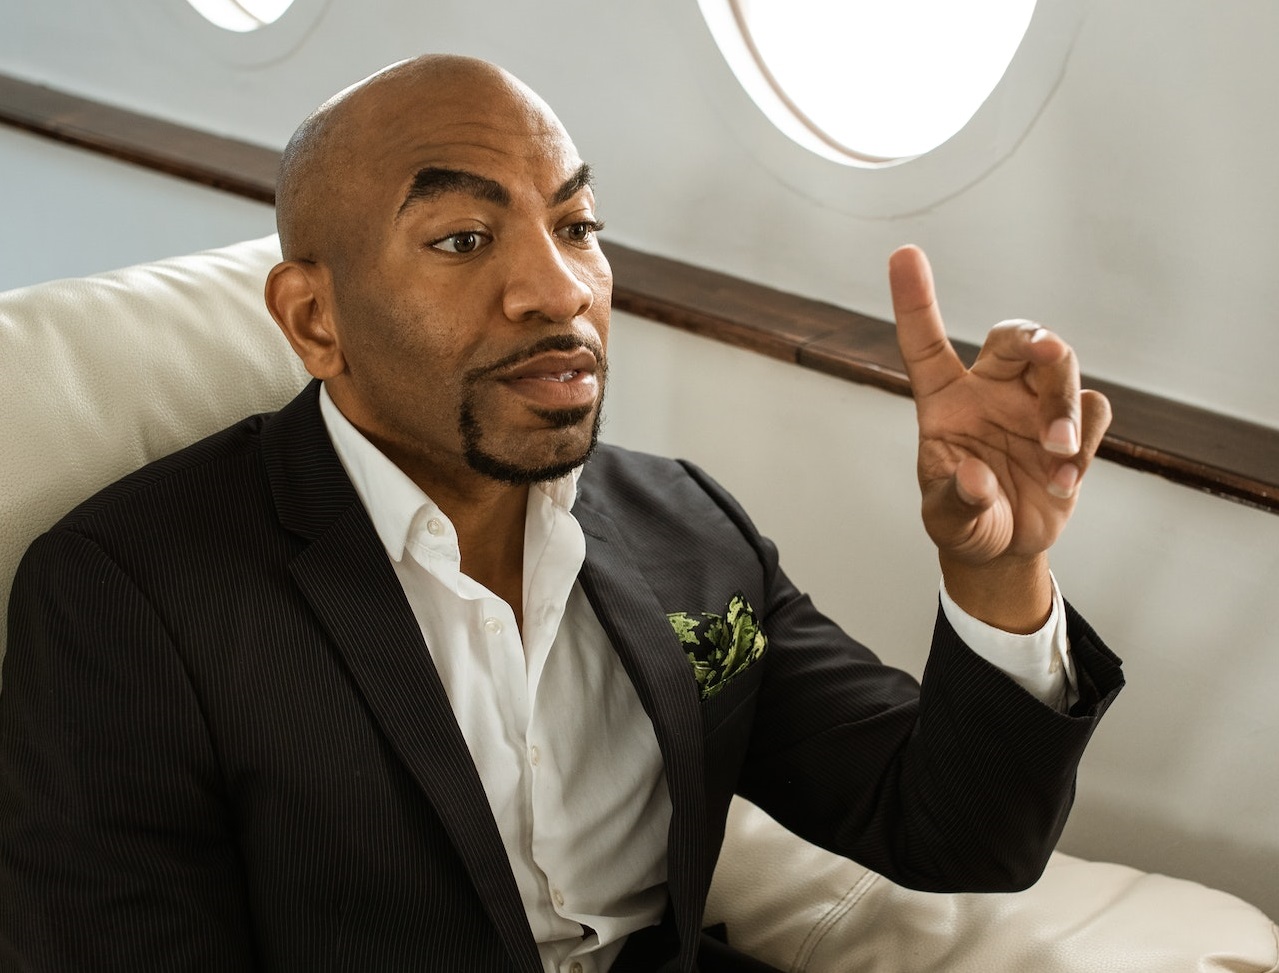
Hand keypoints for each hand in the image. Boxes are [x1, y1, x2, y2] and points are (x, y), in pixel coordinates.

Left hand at [889, 245, 1110, 630]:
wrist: (1006, 547)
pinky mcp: (1074, 427)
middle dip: (1034, 339)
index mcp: (945, 401)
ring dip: (1064, 404)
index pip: (925, 343)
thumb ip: (957, 501)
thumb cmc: (965, 519)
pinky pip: (1093, 410)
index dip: (914, 300)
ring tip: (1056, 453)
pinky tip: (1063, 481)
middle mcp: (991, 390)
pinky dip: (1086, 441)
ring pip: (1060, 367)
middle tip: (1049, 352)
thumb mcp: (948, 520)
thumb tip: (976, 478)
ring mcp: (1035, 405)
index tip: (904, 254)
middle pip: (1014, 338)